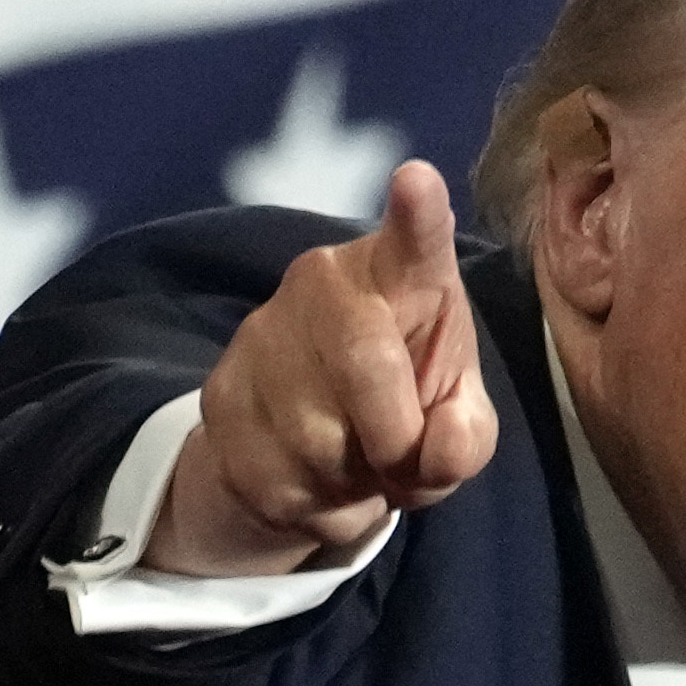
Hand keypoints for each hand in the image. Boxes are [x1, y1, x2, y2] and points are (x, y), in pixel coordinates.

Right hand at [156, 161, 498, 576]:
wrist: (299, 456)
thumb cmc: (400, 412)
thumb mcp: (454, 426)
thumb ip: (466, 437)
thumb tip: (442, 442)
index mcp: (402, 277)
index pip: (413, 242)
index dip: (417, 216)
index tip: (418, 181)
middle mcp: (324, 285)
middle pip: (364, 362)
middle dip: (394, 435)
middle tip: (400, 459)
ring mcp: (262, 336)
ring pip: (317, 437)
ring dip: (350, 479)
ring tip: (354, 464)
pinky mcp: (219, 395)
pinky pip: (276, 476)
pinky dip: (311, 504)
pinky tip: (313, 479)